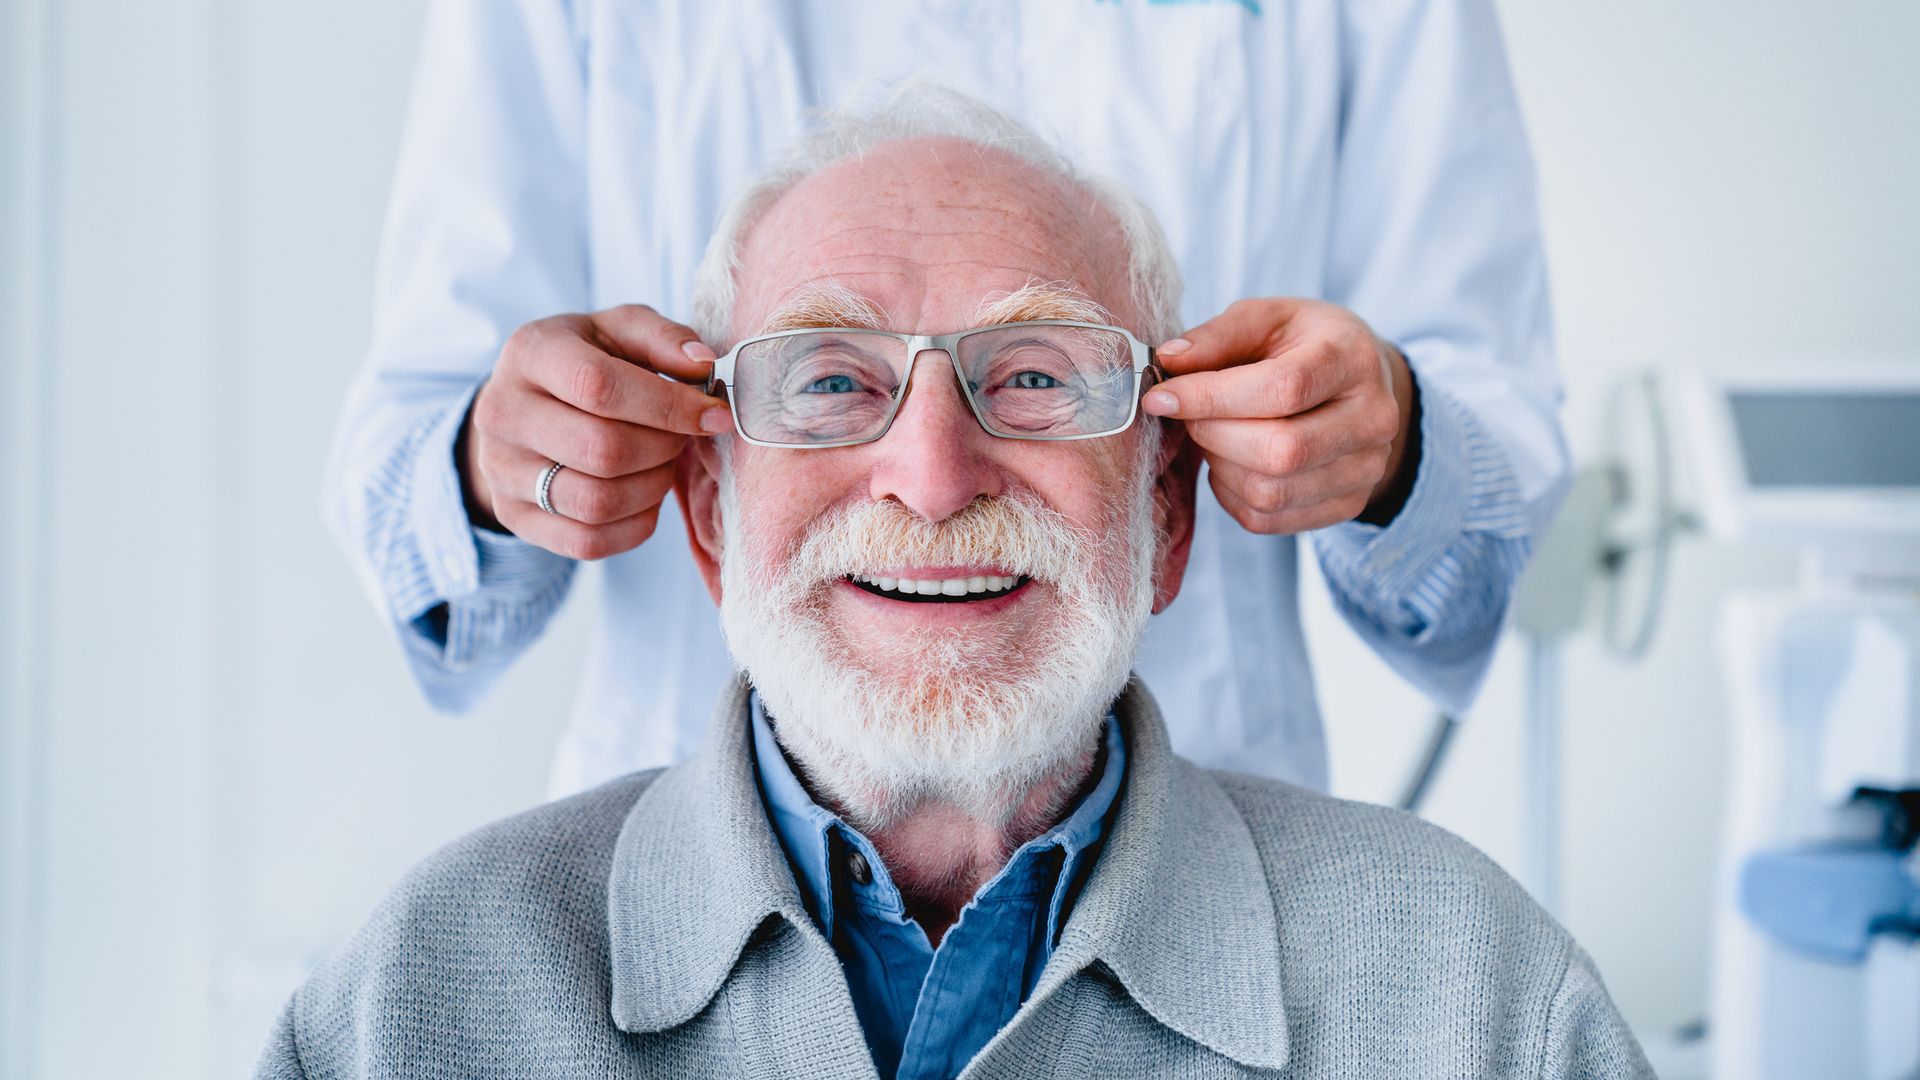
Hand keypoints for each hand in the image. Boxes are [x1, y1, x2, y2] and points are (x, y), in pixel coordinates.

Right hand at [461, 304, 731, 559]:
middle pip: (602, 450)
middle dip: (664, 448)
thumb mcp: (619, 332)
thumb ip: (663, 338)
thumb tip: (703, 365)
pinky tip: (643, 494)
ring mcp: (502, 470)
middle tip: (681, 437)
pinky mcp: (515, 517)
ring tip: (661, 462)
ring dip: (652, 487)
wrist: (522, 406)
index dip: (668, 405)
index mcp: (530, 353)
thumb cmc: (584, 363)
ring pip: (597, 502)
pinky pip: (588, 542)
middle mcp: (503, 412)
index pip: (599, 386)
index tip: (714, 415)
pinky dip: (634, 524)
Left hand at [1141, 298, 1417, 533]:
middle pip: (1281, 450)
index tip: (1162, 397)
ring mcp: (1366, 468)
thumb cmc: (1304, 346)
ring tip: (1215, 436)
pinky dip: (1231, 494)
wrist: (1361, 385)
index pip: (1284, 388)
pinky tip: (1232, 462)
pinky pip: (1268, 519)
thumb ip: (1217, 337)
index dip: (1212, 397)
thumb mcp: (1266, 320)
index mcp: (1352, 358)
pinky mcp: (1348, 504)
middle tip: (1189, 417)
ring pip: (1269, 492)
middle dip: (1214, 435)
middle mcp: (1373, 418)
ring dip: (1220, 467)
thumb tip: (1169, 361)